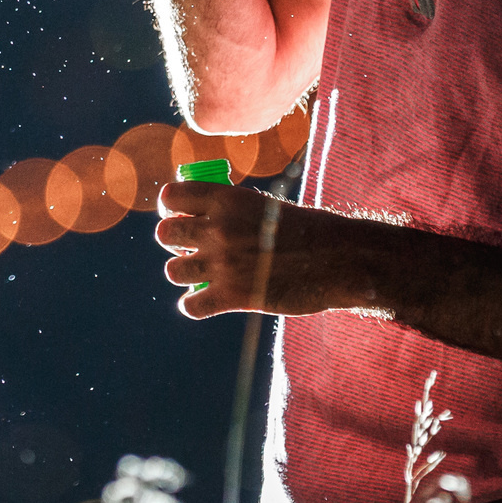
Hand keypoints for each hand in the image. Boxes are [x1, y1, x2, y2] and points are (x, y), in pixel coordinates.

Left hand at [155, 180, 379, 318]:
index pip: (170, 197)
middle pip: (165, 233)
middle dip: (174, 241)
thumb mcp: (262, 206)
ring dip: (184, 273)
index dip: (171, 208)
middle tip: (191, 248)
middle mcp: (219, 228)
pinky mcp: (233, 296)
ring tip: (202, 274)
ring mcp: (223, 263)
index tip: (181, 216)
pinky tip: (207, 301)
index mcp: (226, 199)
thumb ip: (228, 208)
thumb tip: (197, 213)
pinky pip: (190, 305)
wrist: (337, 259)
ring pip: (172, 270)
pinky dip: (195, 305)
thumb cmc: (305, 230)